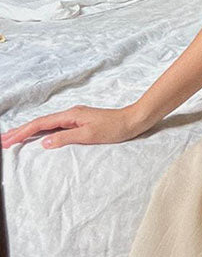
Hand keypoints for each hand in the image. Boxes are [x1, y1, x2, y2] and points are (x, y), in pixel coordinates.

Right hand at [1, 104, 150, 149]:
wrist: (133, 121)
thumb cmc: (115, 128)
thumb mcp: (90, 135)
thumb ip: (67, 138)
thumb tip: (45, 142)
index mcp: (70, 115)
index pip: (40, 124)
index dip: (23, 133)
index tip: (8, 140)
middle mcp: (70, 114)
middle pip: (39, 123)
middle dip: (20, 131)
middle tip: (3, 140)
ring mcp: (75, 118)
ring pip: (46, 125)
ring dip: (29, 132)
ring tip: (14, 138)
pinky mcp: (80, 123)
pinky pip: (56, 127)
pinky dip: (43, 132)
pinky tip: (39, 137)